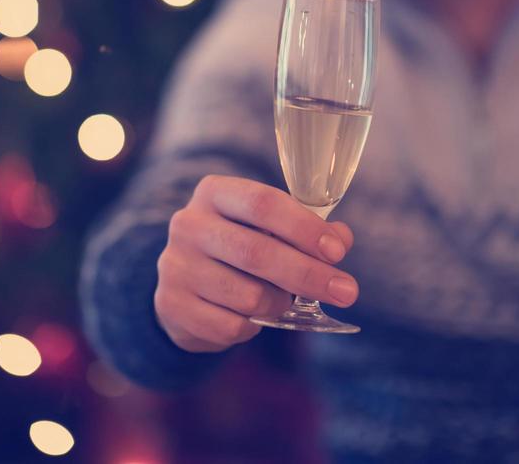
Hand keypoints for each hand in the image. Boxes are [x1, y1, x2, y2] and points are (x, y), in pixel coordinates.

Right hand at [154, 174, 357, 352]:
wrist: (184, 281)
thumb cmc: (239, 244)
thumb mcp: (268, 227)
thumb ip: (307, 230)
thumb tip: (341, 240)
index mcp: (214, 192)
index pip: (263, 204)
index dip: (303, 228)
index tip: (337, 252)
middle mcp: (189, 224)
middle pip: (257, 252)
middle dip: (309, 275)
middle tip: (347, 291)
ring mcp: (175, 265)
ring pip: (248, 295)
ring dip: (279, 303)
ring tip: (281, 299)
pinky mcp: (171, 305)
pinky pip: (231, 326)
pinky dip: (253, 326)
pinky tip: (249, 315)